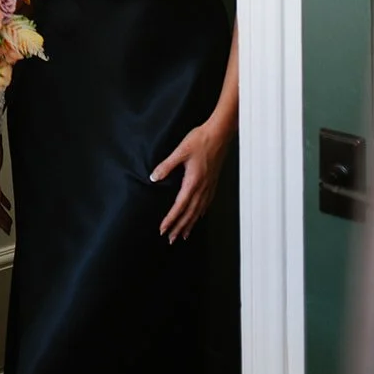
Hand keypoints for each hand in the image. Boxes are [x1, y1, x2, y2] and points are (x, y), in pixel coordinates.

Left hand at [150, 119, 230, 242]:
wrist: (219, 134)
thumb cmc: (200, 140)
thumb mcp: (180, 151)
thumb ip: (166, 165)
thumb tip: (153, 177)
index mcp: (193, 182)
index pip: (180, 206)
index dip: (171, 219)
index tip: (163, 229)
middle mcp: (202, 188)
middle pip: (190, 213)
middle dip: (180, 227)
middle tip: (171, 239)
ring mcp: (209, 186)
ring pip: (199, 211)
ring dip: (190, 224)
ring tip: (184, 235)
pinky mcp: (213, 182)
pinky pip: (206, 204)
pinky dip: (200, 214)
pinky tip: (199, 216)